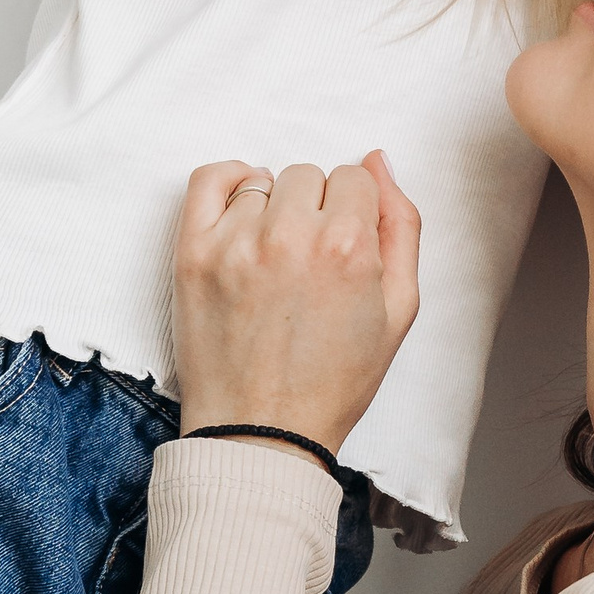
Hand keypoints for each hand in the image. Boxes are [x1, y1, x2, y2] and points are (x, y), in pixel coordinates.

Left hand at [174, 151, 421, 457]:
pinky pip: (210, 179)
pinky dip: (228, 182)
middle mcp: (291, 236)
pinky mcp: (193, 253)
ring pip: (264, 183)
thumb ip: (400, 226)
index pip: (354, 178)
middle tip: (307, 264)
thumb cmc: (332, 382)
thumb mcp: (399, 311)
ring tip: (273, 259)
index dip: (352, 213)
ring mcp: (236, 243)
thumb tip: (377, 161)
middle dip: (315, 210)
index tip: (341, 250)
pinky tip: (241, 209)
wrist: (262, 432)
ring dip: (272, 209)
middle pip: (309, 176)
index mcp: (348, 247)